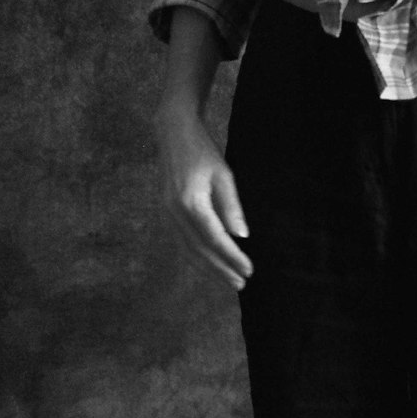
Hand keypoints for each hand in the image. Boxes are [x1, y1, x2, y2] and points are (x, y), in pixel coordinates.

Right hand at [158, 102, 253, 288]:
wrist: (173, 133)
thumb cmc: (202, 150)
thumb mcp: (224, 174)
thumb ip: (231, 206)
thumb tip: (241, 236)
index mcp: (191, 202)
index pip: (215, 238)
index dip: (232, 257)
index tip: (248, 270)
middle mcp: (175, 212)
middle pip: (199, 250)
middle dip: (221, 269)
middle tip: (240, 284)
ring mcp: (168, 212)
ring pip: (188, 248)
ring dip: (209, 267)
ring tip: (228, 280)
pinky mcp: (167, 211)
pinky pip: (182, 240)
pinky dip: (196, 256)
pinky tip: (209, 263)